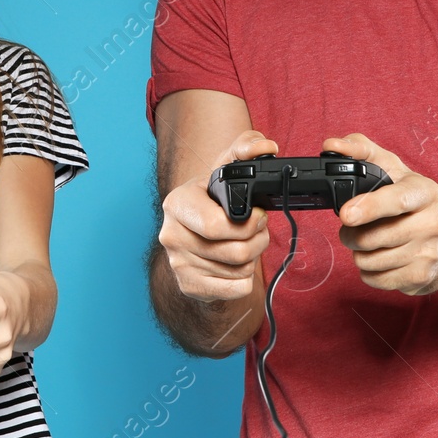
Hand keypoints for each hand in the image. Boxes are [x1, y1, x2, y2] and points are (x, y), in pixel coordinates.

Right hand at [158, 130, 278, 302]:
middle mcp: (171, 235)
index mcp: (177, 203)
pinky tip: (236, 264)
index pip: (217, 226)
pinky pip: (236, 289)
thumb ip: (246, 147)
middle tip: (258, 230)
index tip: (258, 214)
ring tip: (247, 244)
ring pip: (238, 270)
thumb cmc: (211, 200)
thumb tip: (266, 147)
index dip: (249, 223)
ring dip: (252, 258)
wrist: (191, 233)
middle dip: (257, 240)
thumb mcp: (224, 168)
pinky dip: (244, 279)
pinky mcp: (189, 286)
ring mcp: (178, 264)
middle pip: (235, 251)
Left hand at [324, 133, 437, 295]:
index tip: (346, 214)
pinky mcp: (422, 278)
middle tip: (352, 226)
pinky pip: (376, 279)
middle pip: (373, 238)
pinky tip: (380, 258)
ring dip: (359, 252)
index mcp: (425, 192)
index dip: (369, 207)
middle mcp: (432, 224)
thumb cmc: (417, 201)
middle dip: (351, 234)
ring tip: (368, 242)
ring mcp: (429, 254)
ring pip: (369, 261)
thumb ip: (362, 150)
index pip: (397, 200)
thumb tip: (332, 145)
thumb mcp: (395, 169)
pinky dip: (369, 271)